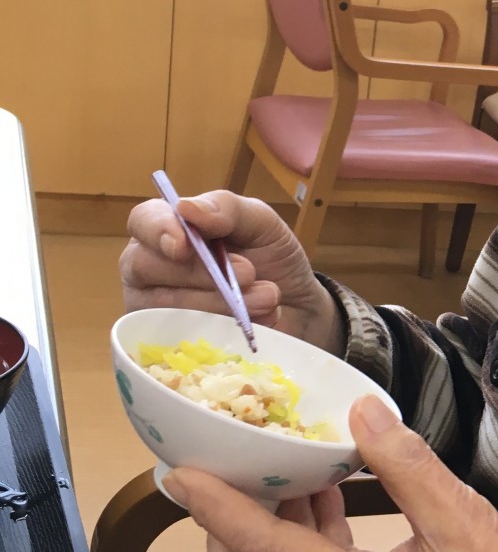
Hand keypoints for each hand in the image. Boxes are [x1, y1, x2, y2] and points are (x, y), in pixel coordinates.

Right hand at [120, 190, 341, 353]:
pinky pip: (178, 340)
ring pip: (166, 306)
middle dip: (200, 272)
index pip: (142, 222)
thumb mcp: (260, 222)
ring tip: (266, 298)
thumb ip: (225, 208)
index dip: (157, 231)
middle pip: (146, 266)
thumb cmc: (272, 259)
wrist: (300, 309)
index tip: (183, 244)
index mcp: (167, 228)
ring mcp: (155, 308)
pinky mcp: (169, 344)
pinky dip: (222, 330)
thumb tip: (185, 208)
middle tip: (248, 273)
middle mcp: (151, 268)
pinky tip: (255, 322)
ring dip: (221, 302)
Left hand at [164, 397, 497, 551]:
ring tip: (285, 469)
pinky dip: (302, 544)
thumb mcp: (467, 523)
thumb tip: (362, 411)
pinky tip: (329, 497)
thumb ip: (408, 466)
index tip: (181, 473)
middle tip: (234, 476)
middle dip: (223, 536)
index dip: (218, 509)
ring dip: (264, 535)